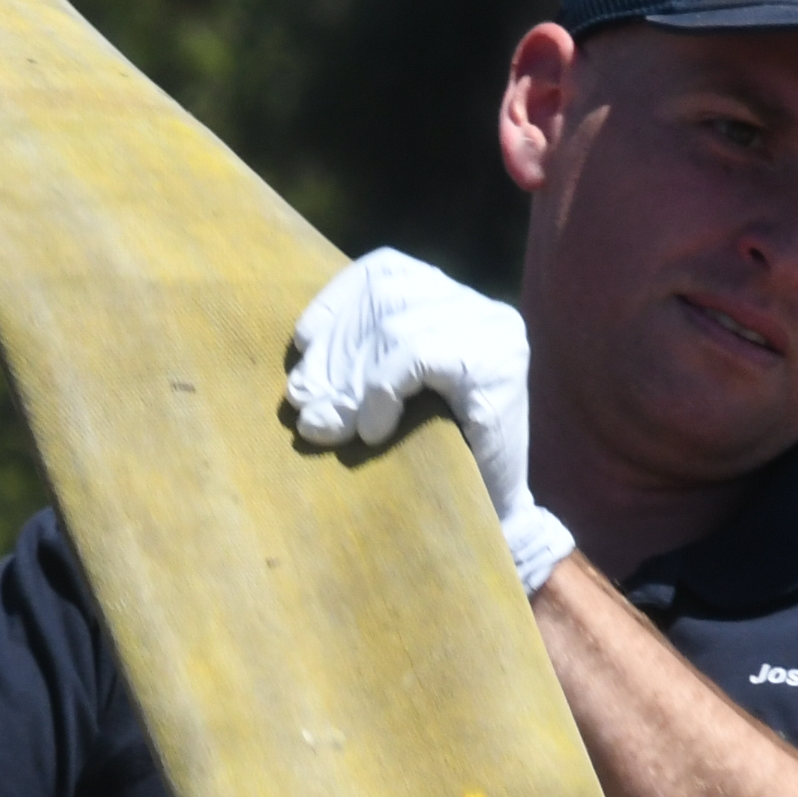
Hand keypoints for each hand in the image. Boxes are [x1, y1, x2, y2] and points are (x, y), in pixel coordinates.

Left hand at [285, 250, 574, 592]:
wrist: (495, 524)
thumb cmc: (435, 463)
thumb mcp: (387, 403)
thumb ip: (351, 375)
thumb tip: (298, 386)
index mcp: (458, 303)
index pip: (386, 272)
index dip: (335, 304)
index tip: (301, 347)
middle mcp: (484, 309)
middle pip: (385, 299)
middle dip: (335, 354)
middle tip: (304, 407)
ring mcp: (497, 333)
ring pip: (397, 327)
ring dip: (351, 380)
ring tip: (334, 428)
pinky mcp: (500, 367)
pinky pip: (418, 356)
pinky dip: (382, 391)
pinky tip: (372, 430)